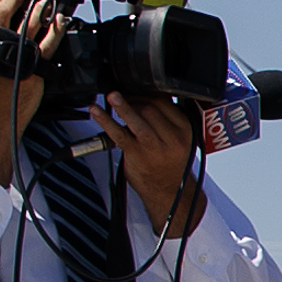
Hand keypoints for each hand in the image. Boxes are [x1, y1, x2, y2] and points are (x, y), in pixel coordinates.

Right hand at [0, 0, 58, 173]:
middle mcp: (0, 45)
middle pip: (8, 14)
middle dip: (14, 1)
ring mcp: (20, 55)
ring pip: (31, 24)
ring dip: (37, 9)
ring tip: (42, 4)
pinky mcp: (35, 67)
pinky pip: (49, 44)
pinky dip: (56, 30)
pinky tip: (59, 22)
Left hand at [105, 87, 206, 237]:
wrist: (170, 194)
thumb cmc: (170, 165)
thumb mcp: (178, 140)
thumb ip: (167, 120)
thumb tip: (146, 95)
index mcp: (185, 129)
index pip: (165, 101)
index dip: (147, 91)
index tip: (136, 87)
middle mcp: (172, 137)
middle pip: (150, 106)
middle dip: (134, 98)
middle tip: (121, 96)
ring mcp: (154, 146)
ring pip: (138, 117)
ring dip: (123, 104)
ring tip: (112, 95)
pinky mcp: (137, 154)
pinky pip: (119, 133)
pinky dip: (105, 120)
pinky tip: (96, 112)